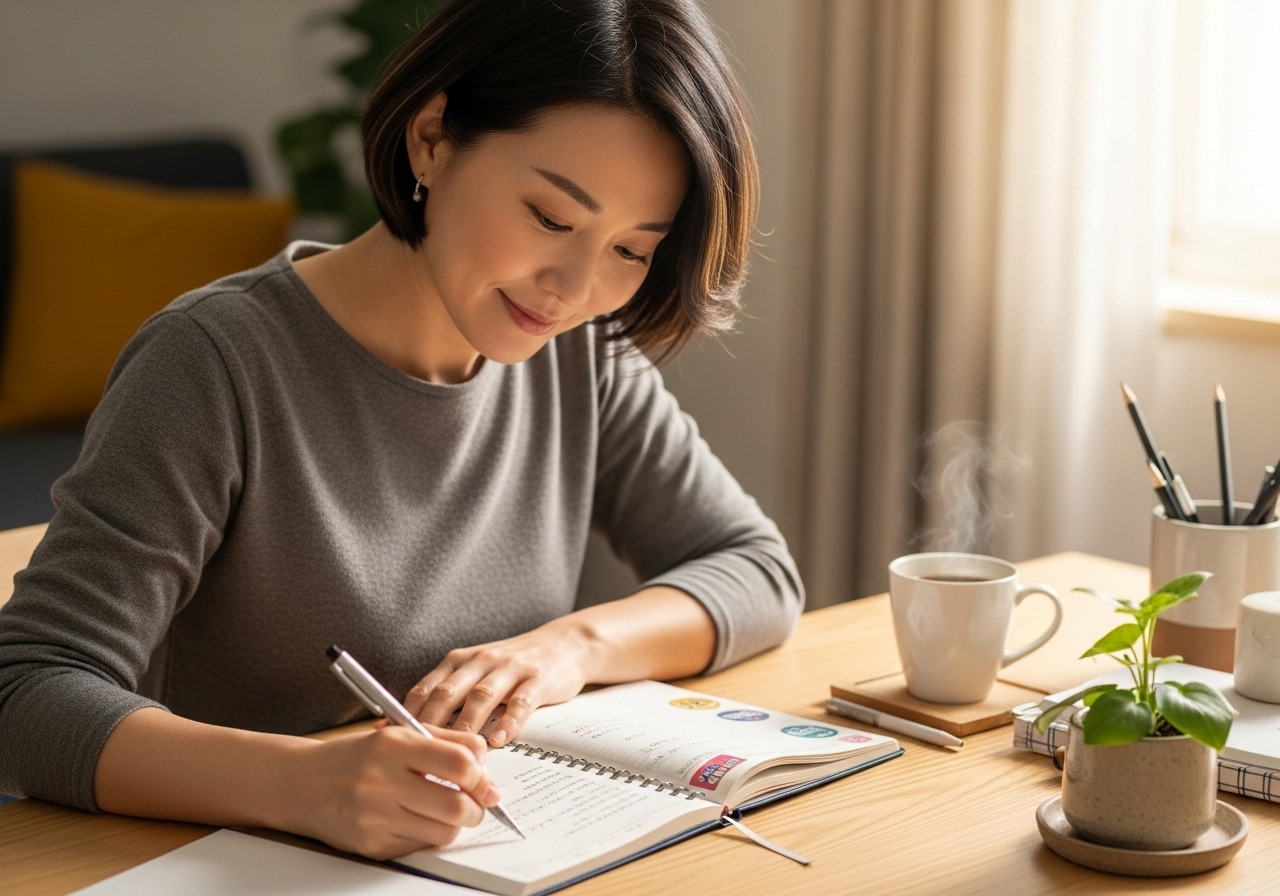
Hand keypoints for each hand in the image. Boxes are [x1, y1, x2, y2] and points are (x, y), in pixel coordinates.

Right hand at [291, 723, 499, 859]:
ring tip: (450, 812)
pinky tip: (420, 821)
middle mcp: (382, 781)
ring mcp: (375, 817)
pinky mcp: (371, 845)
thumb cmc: (356, 757)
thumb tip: (485, 764)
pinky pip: (420, 846)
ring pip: (443, 831)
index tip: (484, 781)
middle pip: (456, 804)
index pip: (459, 763)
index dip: (481, 776)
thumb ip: (445, 741)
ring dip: (457, 824)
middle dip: (477, 808)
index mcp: (393, 745)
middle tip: (477, 804)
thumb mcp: (397, 733)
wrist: (302, 784)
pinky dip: (430, 835)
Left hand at [404, 619, 600, 747]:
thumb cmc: (512, 666)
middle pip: (448, 693)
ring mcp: (509, 669)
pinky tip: (500, 741)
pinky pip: (520, 702)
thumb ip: (449, 695)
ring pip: (481, 697)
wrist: (564, 644)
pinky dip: (509, 723)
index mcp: (459, 661)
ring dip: (467, 726)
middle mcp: (480, 661)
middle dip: (430, 724)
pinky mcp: (537, 679)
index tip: (392, 742)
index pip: (425, 688)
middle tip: (419, 755)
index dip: (406, 715)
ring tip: (458, 754)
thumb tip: (412, 731)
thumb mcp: (476, 672)